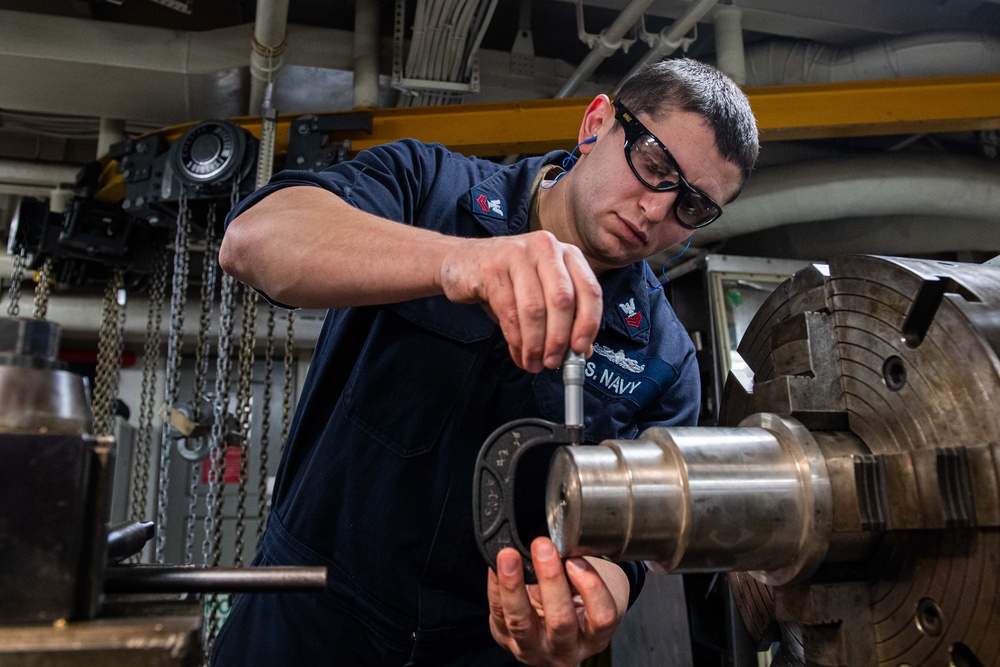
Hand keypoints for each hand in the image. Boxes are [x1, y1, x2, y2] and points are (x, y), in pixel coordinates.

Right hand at [439, 231, 601, 371]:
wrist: (461, 262)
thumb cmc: (507, 280)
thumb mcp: (541, 296)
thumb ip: (566, 320)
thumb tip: (582, 352)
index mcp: (567, 254)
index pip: (590, 290)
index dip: (588, 324)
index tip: (580, 350)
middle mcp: (547, 248)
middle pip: (562, 300)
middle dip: (558, 339)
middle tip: (552, 362)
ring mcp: (518, 254)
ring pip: (534, 309)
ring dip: (535, 344)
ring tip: (533, 362)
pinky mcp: (492, 268)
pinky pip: (509, 312)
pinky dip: (515, 339)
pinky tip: (518, 352)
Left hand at [487, 538, 623, 666]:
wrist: (556, 620)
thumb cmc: (580, 600)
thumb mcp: (593, 587)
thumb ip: (582, 571)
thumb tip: (562, 545)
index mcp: (594, 637)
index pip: (601, 619)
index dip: (591, 589)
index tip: (576, 560)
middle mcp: (565, 649)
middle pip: (560, 621)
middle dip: (550, 580)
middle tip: (543, 547)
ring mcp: (533, 649)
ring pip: (520, 622)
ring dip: (513, 585)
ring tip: (509, 556)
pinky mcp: (506, 639)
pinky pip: (497, 612)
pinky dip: (495, 585)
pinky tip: (495, 565)